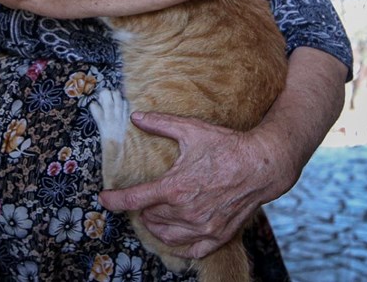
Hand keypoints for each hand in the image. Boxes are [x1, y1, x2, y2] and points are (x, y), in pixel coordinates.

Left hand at [98, 111, 297, 258]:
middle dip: (142, 208)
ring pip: (166, 235)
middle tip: (142, 198)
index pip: (134, 200)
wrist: (262, 165)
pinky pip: (190, 250)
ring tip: (154, 215)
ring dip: (155, 226)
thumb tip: (136, 116)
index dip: (114, 200)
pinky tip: (174, 236)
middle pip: (149, 217)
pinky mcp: (218, 235)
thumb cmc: (227, 146)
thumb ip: (161, 123)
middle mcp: (186, 211)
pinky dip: (178, 245)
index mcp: (176, 187)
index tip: (104, 199)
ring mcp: (203, 226)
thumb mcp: (192, 129)